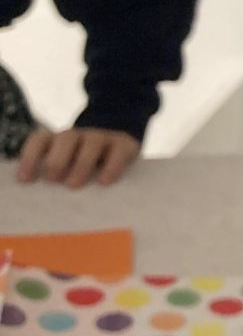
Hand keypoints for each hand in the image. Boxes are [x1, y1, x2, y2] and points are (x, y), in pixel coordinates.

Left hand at [17, 128, 139, 188]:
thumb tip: (37, 199)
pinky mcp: (124, 144)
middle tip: (53, 180)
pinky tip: (105, 182)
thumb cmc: (84, 166)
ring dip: (81, 163)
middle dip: (57, 160)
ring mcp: (102, 138)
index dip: (30, 157)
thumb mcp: (66, 167)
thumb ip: (53, 176)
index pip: (40, 140)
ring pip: (91, 143)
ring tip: (74, 185)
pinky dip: (111, 166)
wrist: (120, 144)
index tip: (25, 180)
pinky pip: (118, 152)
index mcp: (58, 141)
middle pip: (65, 139)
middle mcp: (79, 136)